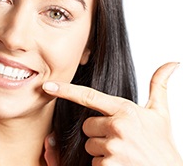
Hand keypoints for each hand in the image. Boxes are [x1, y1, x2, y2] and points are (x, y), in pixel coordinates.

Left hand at [43, 62, 182, 164]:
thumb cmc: (162, 145)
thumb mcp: (160, 114)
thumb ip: (159, 86)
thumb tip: (172, 63)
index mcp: (125, 110)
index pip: (89, 96)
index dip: (65, 90)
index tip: (47, 86)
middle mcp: (118, 127)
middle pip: (87, 126)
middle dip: (98, 133)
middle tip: (119, 139)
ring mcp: (113, 148)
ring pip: (90, 145)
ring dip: (102, 150)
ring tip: (123, 153)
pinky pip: (94, 163)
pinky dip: (104, 165)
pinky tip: (121, 165)